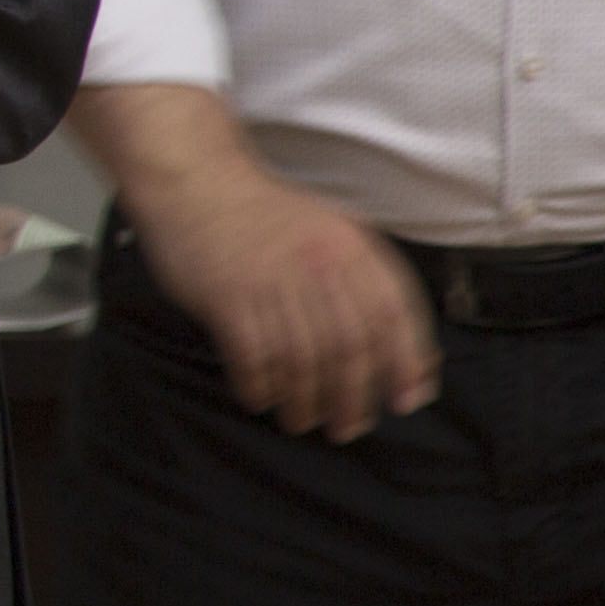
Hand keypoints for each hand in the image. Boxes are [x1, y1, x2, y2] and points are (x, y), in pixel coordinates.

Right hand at [130, 161, 440, 439]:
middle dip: (352, 399)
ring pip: (301, 361)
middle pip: (349, 348)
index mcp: (350, 246)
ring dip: (304, 402)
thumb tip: (409, 357)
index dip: (406, 363)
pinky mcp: (226, 295)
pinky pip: (253, 357)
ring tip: (300, 419)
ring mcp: (270, 278)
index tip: (404, 400)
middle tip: (346, 427)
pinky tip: (260, 396)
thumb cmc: (264, 216)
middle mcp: (316, 262)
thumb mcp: (329, 232)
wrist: (194, 178)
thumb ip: (367, 283)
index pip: (393, 314)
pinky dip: (260, 387)